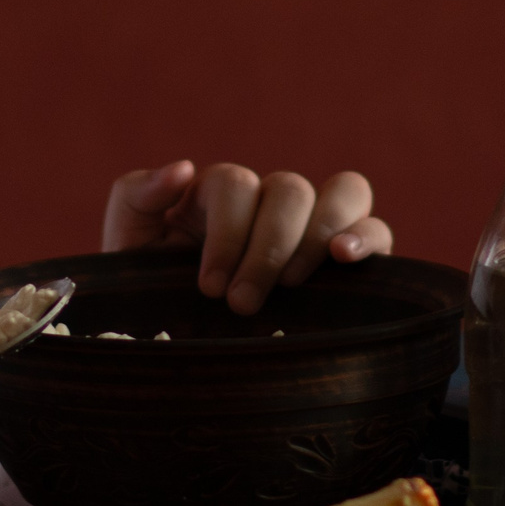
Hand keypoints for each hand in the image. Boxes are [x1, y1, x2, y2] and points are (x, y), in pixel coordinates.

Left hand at [103, 161, 392, 314]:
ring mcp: (314, 225)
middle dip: (268, 247)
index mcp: (221, 193)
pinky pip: (377, 228)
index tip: (210, 288)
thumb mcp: (127, 240)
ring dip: (319, 234)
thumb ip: (139, 194)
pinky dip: (368, 237)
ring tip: (295, 282)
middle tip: (243, 304)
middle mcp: (271, 201)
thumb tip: (183, 169)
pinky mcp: (347, 258)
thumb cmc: (148, 288)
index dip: (228, 233)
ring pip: (344, 193)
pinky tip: (346, 259)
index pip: (238, 184)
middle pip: (291, 189)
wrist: (167, 336)